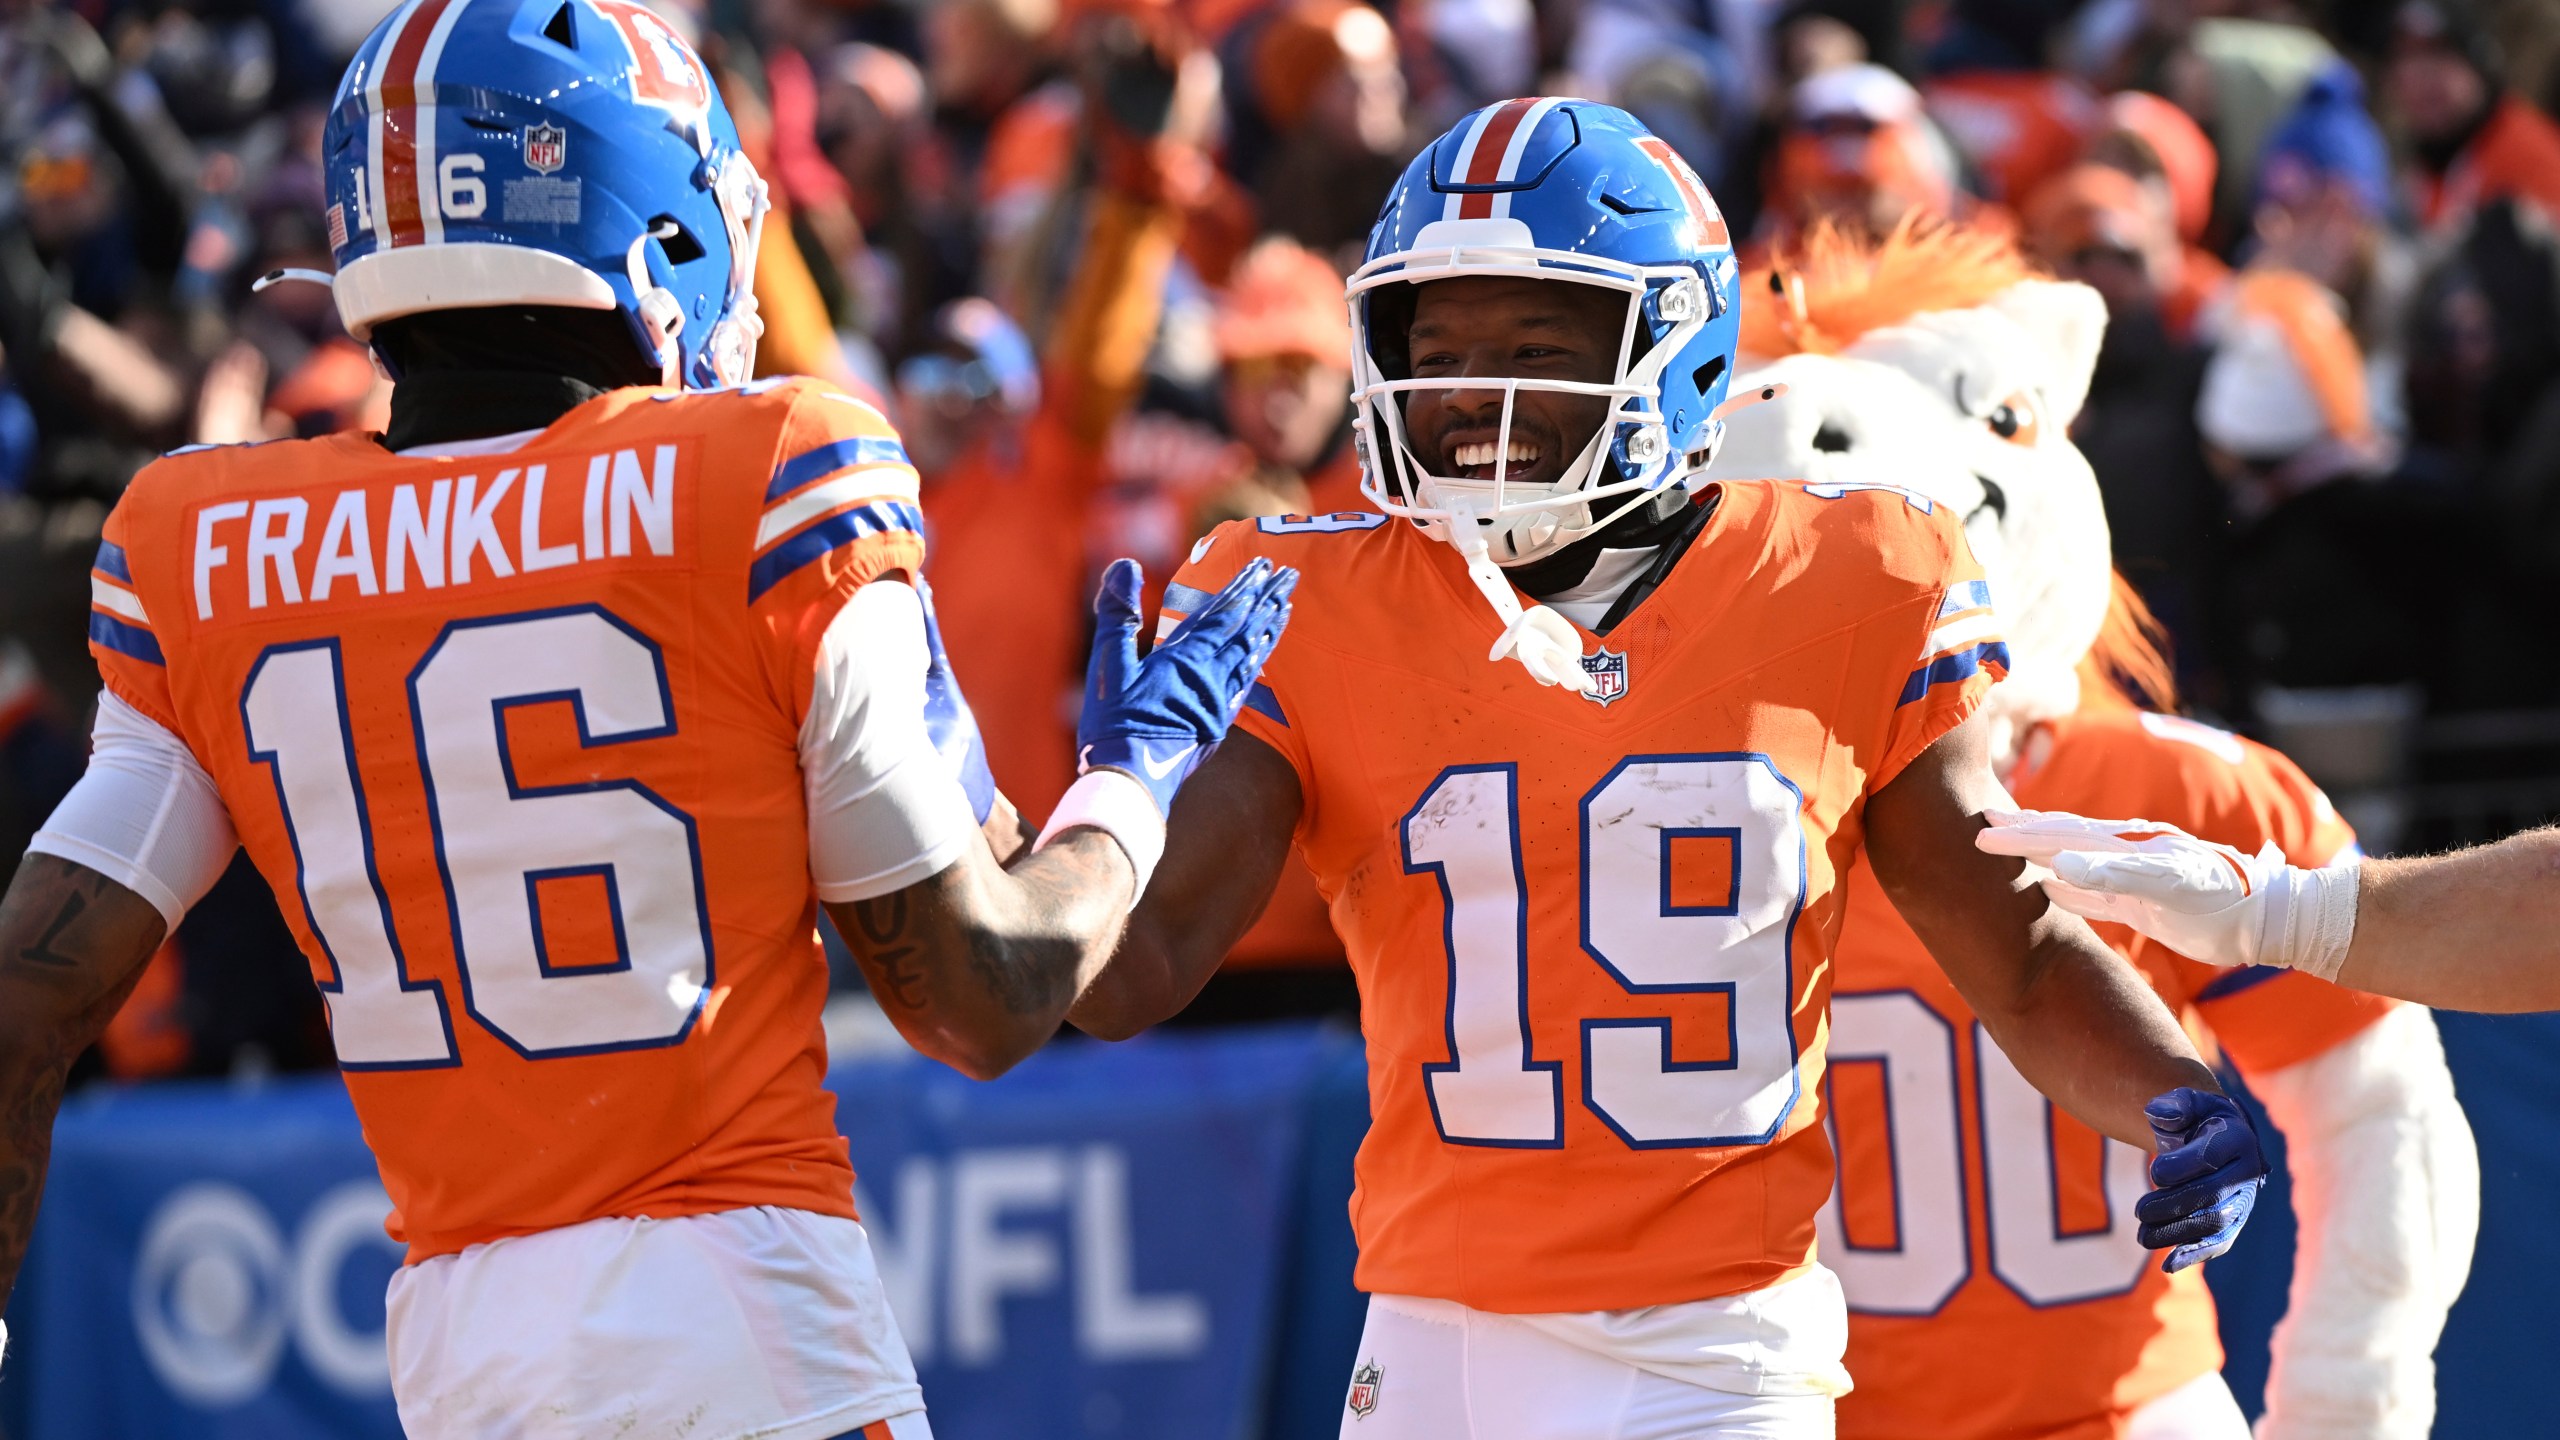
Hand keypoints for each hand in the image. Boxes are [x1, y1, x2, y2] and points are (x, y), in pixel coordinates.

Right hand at [1078, 557, 1295, 815]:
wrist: (1131, 783)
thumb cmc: (1113, 725)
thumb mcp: (1107, 664)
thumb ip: (1117, 614)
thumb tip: (1125, 564)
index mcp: (1184, 659)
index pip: (1223, 614)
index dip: (1244, 588)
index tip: (1263, 566)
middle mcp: (1209, 677)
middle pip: (1246, 630)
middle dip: (1267, 600)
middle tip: (1290, 575)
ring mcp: (1217, 703)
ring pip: (1251, 657)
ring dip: (1269, 628)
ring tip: (1286, 606)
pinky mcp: (1217, 725)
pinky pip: (1245, 685)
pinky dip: (1257, 663)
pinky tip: (1263, 655)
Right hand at [1973, 808, 2286, 968]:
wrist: (2270, 917)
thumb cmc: (2225, 899)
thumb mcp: (2172, 886)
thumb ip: (2116, 874)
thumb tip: (2061, 862)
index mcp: (2129, 843)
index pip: (2063, 833)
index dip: (2021, 833)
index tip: (1982, 830)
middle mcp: (2126, 854)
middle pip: (2062, 838)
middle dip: (2021, 832)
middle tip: (1979, 826)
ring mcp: (2132, 878)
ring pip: (2072, 861)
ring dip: (2037, 854)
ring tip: (2003, 848)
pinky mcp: (2142, 903)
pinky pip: (2091, 892)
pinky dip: (2063, 887)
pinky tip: (2045, 887)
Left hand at [2136, 1087, 2267, 1271]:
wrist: (2216, 1138)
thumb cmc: (2195, 1118)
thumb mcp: (2186, 1103)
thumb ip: (2173, 1105)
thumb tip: (2157, 1114)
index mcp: (2237, 1139)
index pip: (2211, 1157)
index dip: (2182, 1167)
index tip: (2154, 1172)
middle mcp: (2248, 1173)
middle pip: (2213, 1197)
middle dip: (2173, 1206)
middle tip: (2139, 1210)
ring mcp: (2244, 1201)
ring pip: (2215, 1224)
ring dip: (2177, 1232)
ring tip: (2143, 1235)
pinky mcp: (2234, 1223)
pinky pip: (2218, 1243)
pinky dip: (2194, 1255)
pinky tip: (2168, 1263)